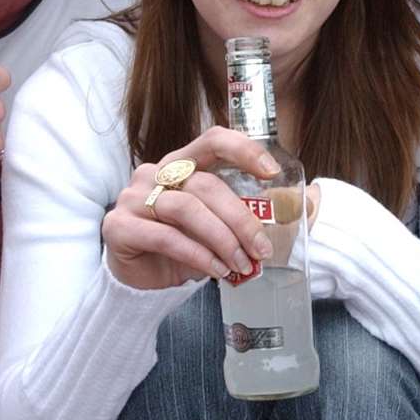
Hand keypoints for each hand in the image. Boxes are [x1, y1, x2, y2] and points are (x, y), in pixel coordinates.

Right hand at [102, 127, 280, 291]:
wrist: (139, 279)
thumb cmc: (181, 246)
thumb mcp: (214, 226)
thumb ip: (241, 216)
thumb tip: (300, 211)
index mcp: (179, 164)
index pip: (212, 141)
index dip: (243, 150)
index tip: (272, 172)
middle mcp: (154, 173)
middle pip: (206, 185)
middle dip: (241, 220)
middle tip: (261, 249)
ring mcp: (133, 197)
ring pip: (188, 210)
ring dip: (222, 240)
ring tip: (240, 264)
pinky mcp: (119, 226)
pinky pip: (167, 237)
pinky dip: (198, 256)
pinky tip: (216, 271)